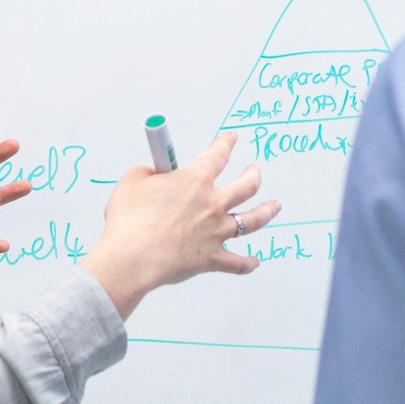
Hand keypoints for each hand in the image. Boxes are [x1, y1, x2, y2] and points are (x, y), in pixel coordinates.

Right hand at [78, 132, 281, 318]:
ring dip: (266, 211)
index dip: (226, 144)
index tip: (231, 139)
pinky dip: (247, 264)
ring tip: (275, 206)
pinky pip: (237, 263)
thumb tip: (153, 174)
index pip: (218, 155)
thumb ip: (147, 172)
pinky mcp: (211, 259)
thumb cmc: (129, 219)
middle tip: (254, 171)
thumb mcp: (131, 181)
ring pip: (252, 220)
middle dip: (253, 175)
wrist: (133, 256)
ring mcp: (215, 232)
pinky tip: (254, 262)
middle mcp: (212, 203)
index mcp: (195, 180)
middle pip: (246, 185)